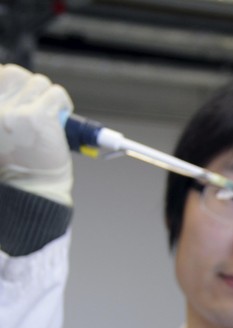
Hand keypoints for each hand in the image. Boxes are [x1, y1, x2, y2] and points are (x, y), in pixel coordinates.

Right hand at [0, 64, 72, 204]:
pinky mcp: (37, 116)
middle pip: (15, 73)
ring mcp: (14, 111)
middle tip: (37, 104)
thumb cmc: (16, 159)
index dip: (9, 80)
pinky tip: (60, 118)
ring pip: (38, 82)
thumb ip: (4, 105)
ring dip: (48, 96)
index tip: (19, 91)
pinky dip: (62, 102)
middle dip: (30, 86)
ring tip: (49, 116)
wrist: (30, 184)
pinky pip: (56, 94)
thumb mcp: (1, 128)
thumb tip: (8, 74)